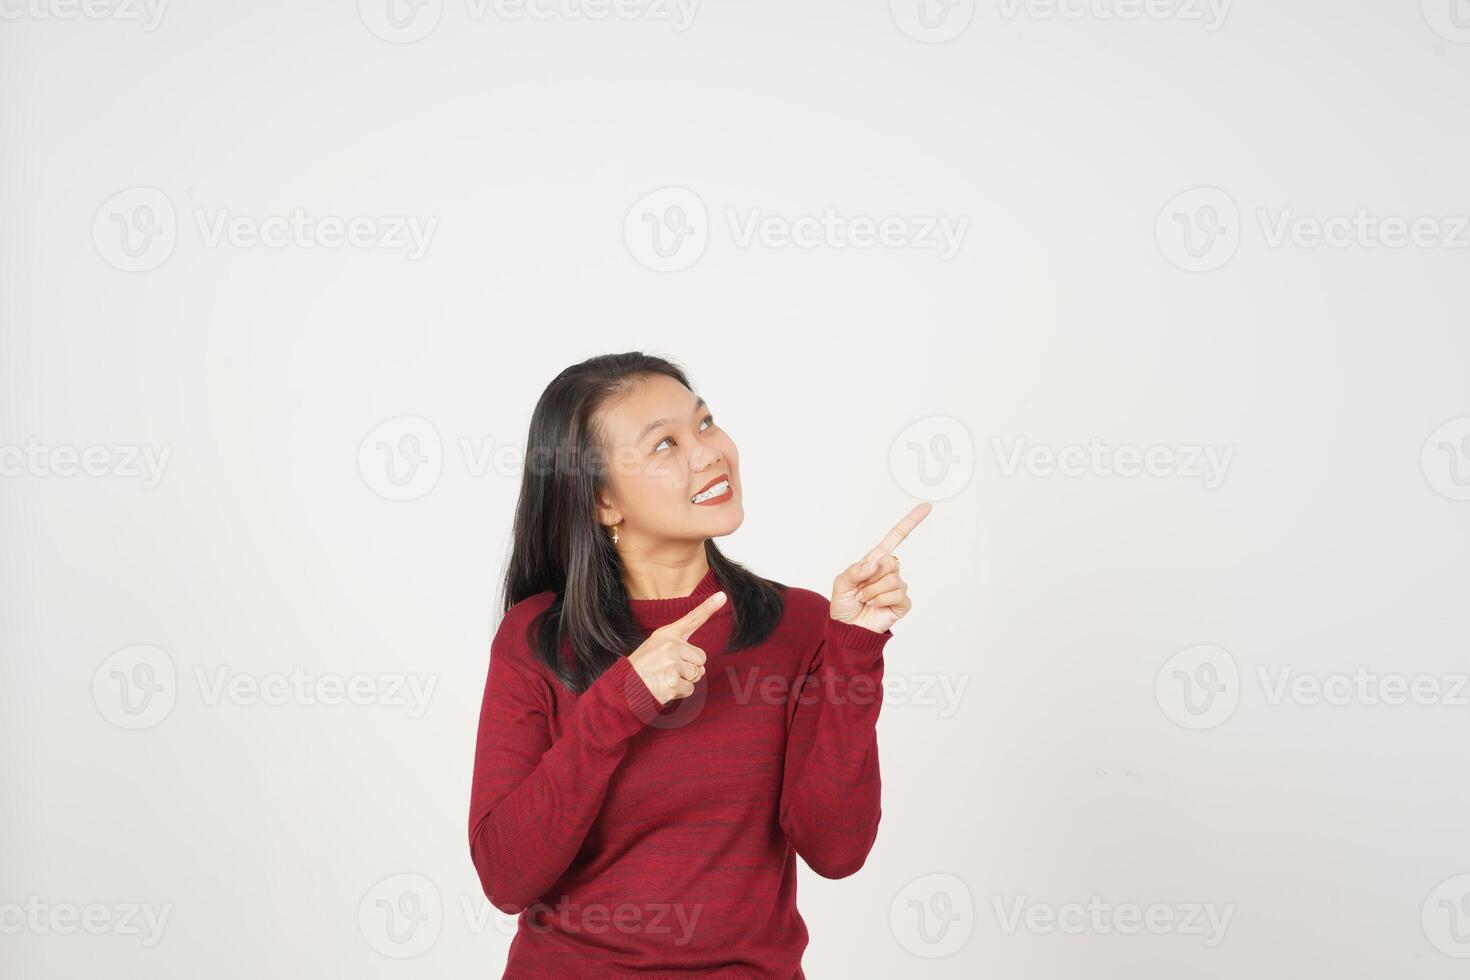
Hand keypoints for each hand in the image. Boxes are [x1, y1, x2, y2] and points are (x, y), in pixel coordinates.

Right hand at [627, 590, 725, 704]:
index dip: (708, 607)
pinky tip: (664, 688)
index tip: (722, 596)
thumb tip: (702, 666)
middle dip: (690, 669)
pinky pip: (690, 689)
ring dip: (684, 681)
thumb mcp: (656, 647)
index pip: (692, 619)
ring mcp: (672, 664)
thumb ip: (678, 649)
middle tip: (668, 670)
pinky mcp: (673, 682)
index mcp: (667, 635)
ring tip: (664, 679)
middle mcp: (670, 646)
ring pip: (697, 675)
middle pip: (701, 659)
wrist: (623, 687)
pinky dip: (679, 692)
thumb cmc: (643, 667)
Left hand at [830, 502, 930, 633]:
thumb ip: (854, 570)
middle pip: (891, 561)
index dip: (910, 522)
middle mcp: (889, 571)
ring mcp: (897, 587)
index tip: (926, 507)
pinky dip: (881, 600)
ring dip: (872, 591)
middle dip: (871, 576)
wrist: (848, 629)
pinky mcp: (902, 603)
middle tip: (861, 589)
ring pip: (892, 579)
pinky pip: (897, 594)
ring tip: (866, 600)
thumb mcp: (840, 583)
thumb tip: (874, 564)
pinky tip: (875, 606)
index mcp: (875, 561)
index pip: (896, 538)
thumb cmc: (844, 604)